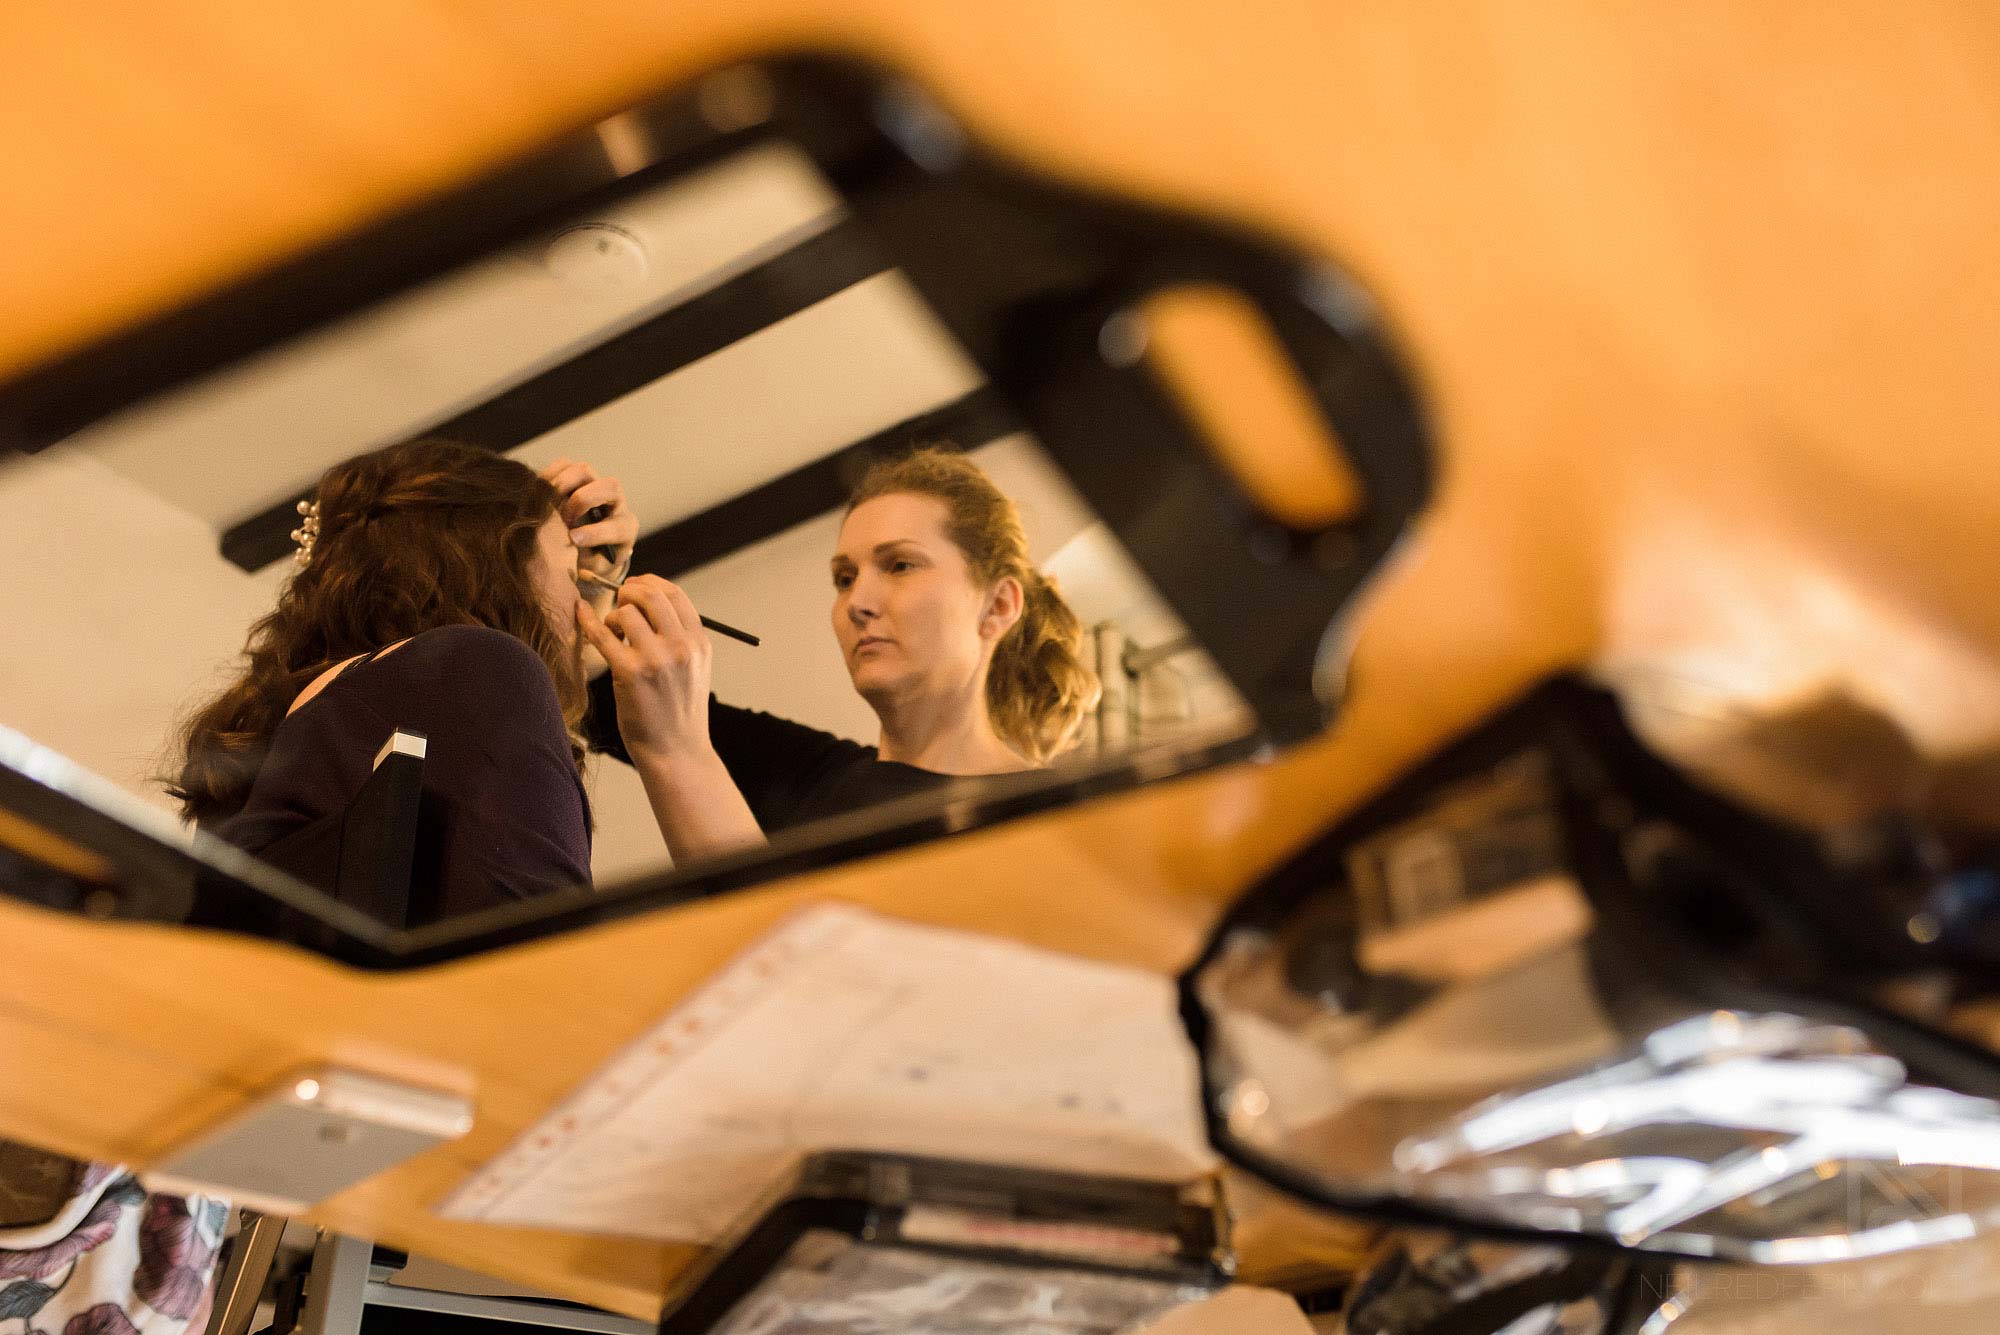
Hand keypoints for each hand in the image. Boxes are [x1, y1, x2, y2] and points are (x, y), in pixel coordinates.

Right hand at [539, 456, 636, 584]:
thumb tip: (572, 551)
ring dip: (564, 484)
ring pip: (586, 470)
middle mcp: (616, 503)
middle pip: (610, 486)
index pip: (617, 526)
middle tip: (564, 519)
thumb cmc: (592, 560)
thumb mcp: (593, 568)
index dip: (596, 532)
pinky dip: (551, 474)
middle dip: (583, 500)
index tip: (574, 539)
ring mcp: (597, 486)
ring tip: (548, 504)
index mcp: (625, 528)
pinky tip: (540, 491)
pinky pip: (566, 465)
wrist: (591, 548)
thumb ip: (585, 561)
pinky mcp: (579, 478)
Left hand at [574, 575, 712, 763]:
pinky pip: (602, 635)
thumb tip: (647, 604)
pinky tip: (579, 614)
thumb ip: (679, 637)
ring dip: (611, 616)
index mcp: (698, 642)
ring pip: (625, 612)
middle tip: (617, 604)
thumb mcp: (693, 669)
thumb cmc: (678, 712)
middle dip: (628, 592)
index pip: (675, 594)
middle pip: (650, 595)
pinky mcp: (630, 673)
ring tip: (612, 634)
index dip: (649, 583)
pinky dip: (587, 621)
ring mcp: (657, 659)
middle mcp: (681, 646)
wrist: (676, 752)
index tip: (633, 587)